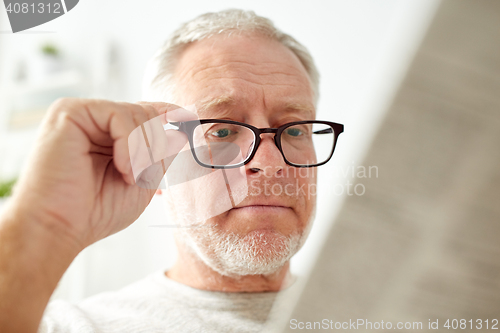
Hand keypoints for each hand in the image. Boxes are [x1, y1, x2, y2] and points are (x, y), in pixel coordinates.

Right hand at [9, 98, 188, 250]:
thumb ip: (159, 155)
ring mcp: (81, 114)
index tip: (189, 116)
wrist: (59, 228)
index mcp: (108, 136)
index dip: (168, 113)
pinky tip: (120, 167)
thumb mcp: (142, 181)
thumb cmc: (95, 211)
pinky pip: (119, 116)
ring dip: (143, 152)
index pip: (144, 113)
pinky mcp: (70, 112)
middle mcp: (94, 121)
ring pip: (138, 114)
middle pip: (147, 114)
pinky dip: (130, 145)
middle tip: (142, 175)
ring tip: (127, 176)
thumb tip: (180, 132)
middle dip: (155, 147)